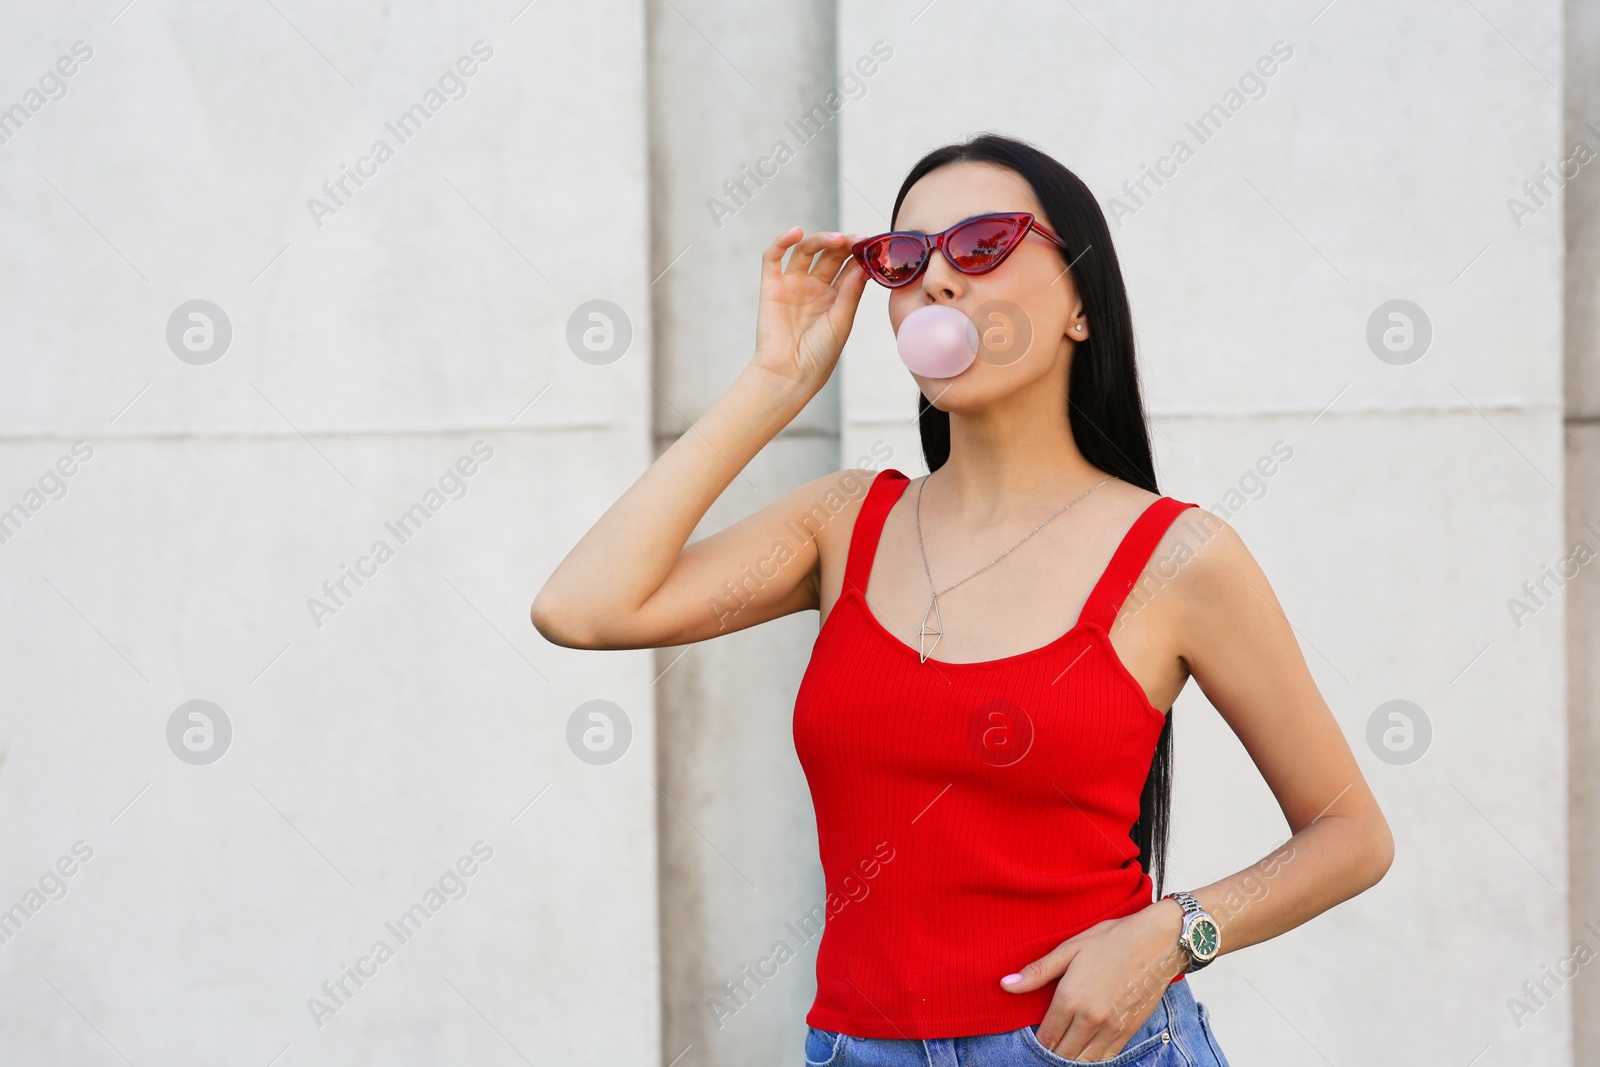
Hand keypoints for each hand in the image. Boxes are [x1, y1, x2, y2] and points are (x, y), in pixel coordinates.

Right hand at [750, 227, 868, 393]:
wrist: (789, 375)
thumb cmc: (819, 355)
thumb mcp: (841, 322)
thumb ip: (850, 292)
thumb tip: (862, 264)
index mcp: (835, 297)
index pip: (848, 266)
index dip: (859, 253)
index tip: (872, 244)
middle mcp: (814, 287)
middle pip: (829, 255)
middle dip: (843, 244)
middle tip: (856, 240)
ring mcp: (792, 285)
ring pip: (805, 251)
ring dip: (820, 240)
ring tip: (836, 239)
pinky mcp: (771, 287)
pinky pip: (772, 258)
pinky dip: (781, 242)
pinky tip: (795, 233)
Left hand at [1000, 899, 1187, 1061]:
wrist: (1157, 942)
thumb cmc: (1112, 939)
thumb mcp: (1070, 948)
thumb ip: (1037, 972)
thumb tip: (1005, 984)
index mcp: (1070, 998)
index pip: (1046, 1036)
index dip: (1039, 1041)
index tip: (1038, 1036)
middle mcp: (1090, 1018)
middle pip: (1063, 1053)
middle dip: (1053, 1052)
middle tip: (1051, 1042)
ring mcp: (1111, 1028)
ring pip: (1084, 1060)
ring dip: (1072, 1058)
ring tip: (1066, 1048)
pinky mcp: (1129, 1031)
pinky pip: (1106, 1057)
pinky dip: (1094, 1059)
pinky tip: (1087, 1050)